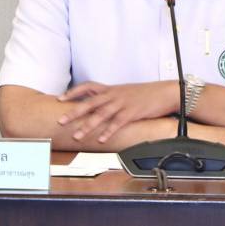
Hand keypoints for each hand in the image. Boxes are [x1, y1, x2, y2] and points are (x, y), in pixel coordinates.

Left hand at [57, 81, 177, 143]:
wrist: (164, 92)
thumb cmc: (145, 94)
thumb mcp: (125, 92)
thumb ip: (110, 97)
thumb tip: (97, 105)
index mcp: (111, 89)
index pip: (88, 86)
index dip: (73, 92)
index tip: (60, 99)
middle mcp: (114, 95)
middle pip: (90, 102)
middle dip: (74, 112)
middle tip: (61, 121)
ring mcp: (123, 103)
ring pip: (101, 114)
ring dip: (88, 125)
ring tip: (77, 135)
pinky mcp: (132, 112)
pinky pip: (118, 122)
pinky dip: (108, 131)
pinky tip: (101, 139)